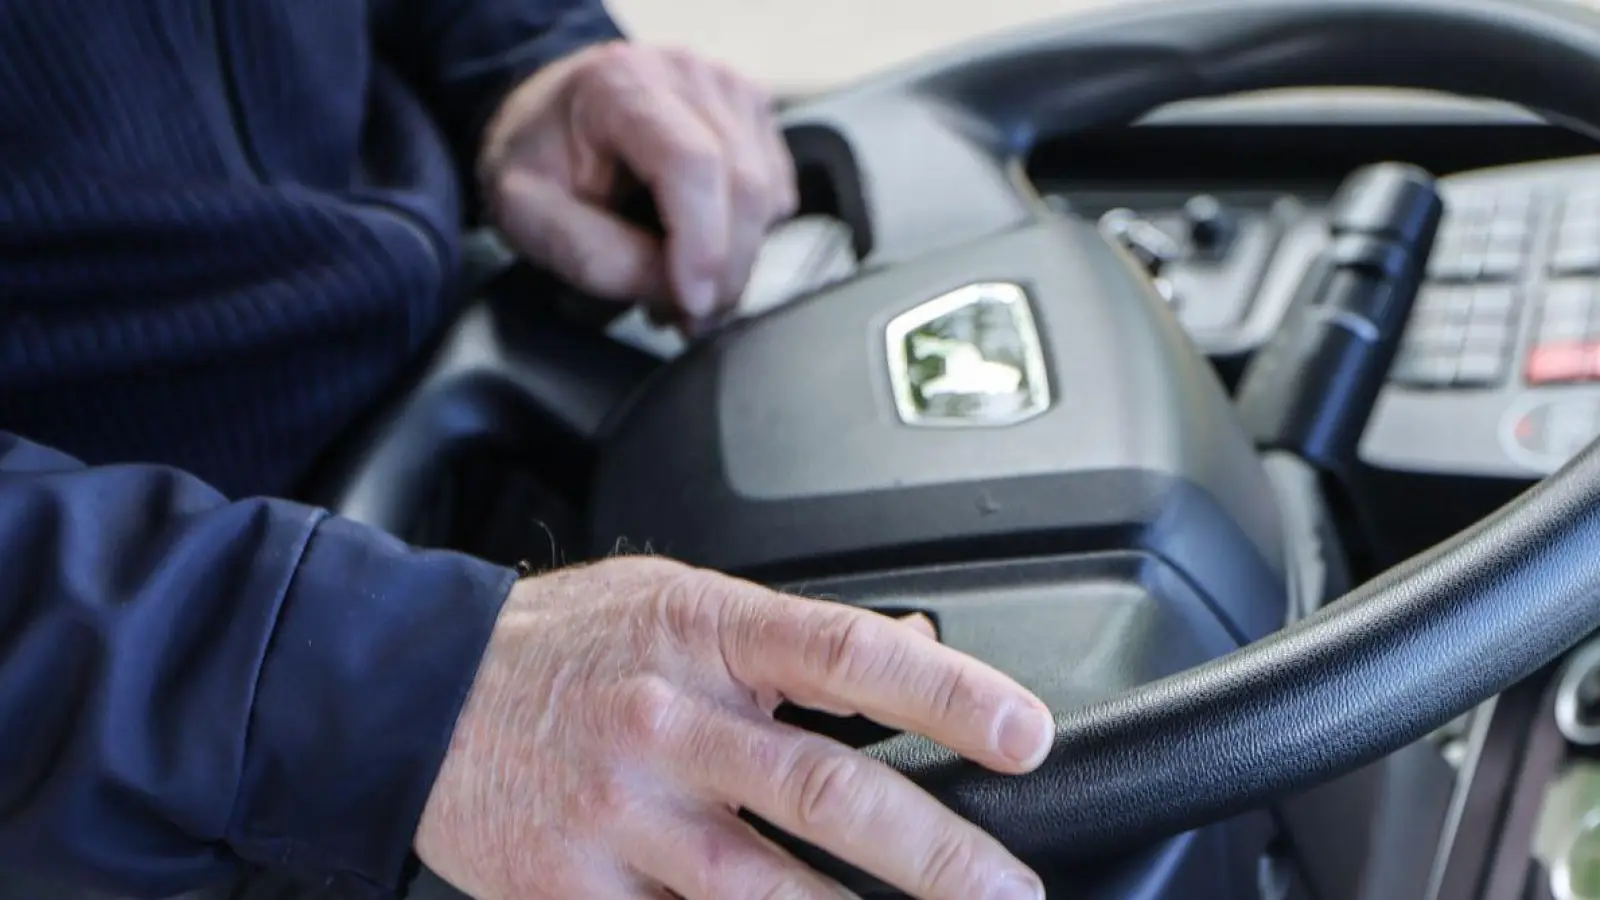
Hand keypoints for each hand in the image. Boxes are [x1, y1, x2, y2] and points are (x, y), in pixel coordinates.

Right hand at [416, 556, 1052, 899]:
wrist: (412, 692)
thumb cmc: (558, 642)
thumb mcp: (673, 598)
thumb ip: (787, 632)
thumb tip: (909, 645)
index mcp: (704, 636)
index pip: (848, 657)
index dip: (947, 697)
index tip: (1025, 735)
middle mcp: (667, 723)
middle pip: (824, 795)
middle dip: (936, 856)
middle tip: (1012, 893)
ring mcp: (619, 816)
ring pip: (762, 893)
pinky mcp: (571, 891)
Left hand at [478, 43, 797, 329]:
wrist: (555, 116)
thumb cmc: (540, 159)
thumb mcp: (527, 214)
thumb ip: (595, 256)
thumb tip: (673, 289)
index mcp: (623, 85)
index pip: (692, 164)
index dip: (703, 244)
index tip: (693, 304)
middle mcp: (689, 76)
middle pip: (743, 186)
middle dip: (724, 271)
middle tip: (687, 318)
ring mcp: (730, 91)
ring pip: (767, 198)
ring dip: (736, 264)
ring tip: (684, 287)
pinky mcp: (756, 116)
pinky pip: (776, 196)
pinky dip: (748, 239)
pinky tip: (703, 248)